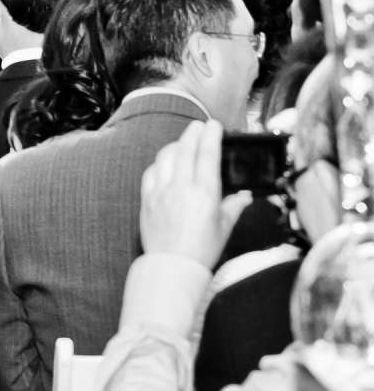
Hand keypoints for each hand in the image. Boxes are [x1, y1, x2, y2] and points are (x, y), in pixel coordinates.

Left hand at [138, 121, 243, 269]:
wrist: (172, 265)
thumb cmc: (202, 249)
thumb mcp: (225, 227)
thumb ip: (234, 206)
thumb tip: (244, 196)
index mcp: (204, 193)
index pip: (207, 155)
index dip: (210, 135)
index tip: (213, 125)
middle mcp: (181, 187)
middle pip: (185, 149)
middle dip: (192, 133)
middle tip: (199, 126)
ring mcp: (160, 191)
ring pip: (165, 157)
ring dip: (175, 145)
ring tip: (183, 142)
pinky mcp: (146, 199)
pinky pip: (151, 172)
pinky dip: (159, 163)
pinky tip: (165, 163)